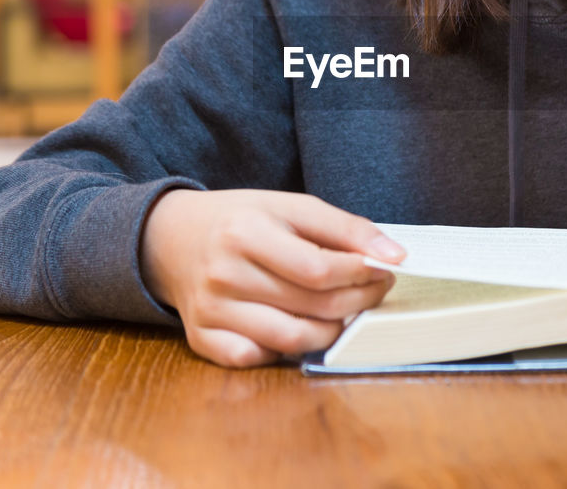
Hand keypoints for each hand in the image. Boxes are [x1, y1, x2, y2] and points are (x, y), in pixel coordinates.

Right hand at [140, 188, 404, 367]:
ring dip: (332, 330)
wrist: (172, 239)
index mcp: (245, 233)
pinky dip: (286, 351)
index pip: (319, 269)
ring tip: (344, 311)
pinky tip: (298, 327)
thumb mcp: (289, 206)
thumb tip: (394, 254)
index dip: (362, 274)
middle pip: (312, 305)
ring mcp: (211, 311)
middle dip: (359, 300)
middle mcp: (224, 274)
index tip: (385, 268)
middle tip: (375, 289)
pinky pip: (257, 359)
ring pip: (292, 340)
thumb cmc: (242, 221)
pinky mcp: (201, 338)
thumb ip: (343, 227)